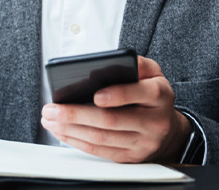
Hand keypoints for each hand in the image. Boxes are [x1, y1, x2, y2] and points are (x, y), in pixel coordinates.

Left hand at [40, 56, 191, 162]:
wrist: (169, 130)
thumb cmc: (152, 95)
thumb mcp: (153, 73)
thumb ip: (137, 64)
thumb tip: (114, 61)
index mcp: (160, 95)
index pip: (141, 94)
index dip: (117, 95)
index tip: (94, 95)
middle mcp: (154, 122)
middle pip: (112, 120)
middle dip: (77, 114)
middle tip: (52, 109)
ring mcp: (143, 143)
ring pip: (102, 138)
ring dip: (71, 129)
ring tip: (49, 119)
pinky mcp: (131, 157)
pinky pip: (100, 152)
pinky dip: (77, 142)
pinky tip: (62, 132)